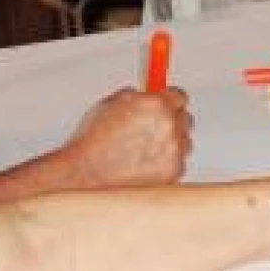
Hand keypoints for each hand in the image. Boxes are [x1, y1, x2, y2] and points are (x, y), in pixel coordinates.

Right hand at [61, 87, 192, 187]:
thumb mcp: (109, 105)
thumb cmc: (91, 143)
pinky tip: (144, 167)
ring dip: (170, 145)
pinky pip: (177, 164)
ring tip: (142, 152)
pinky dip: (165, 165)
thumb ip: (134, 97)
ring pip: (183, 143)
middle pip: (185, 118)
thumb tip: (144, 94)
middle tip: (152, 130)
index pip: (179, 96)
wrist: (84, 176)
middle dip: (171, 122)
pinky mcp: (174, 172)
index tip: (167, 105)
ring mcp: (175, 150)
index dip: (170, 101)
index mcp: (156, 104)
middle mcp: (170, 125)